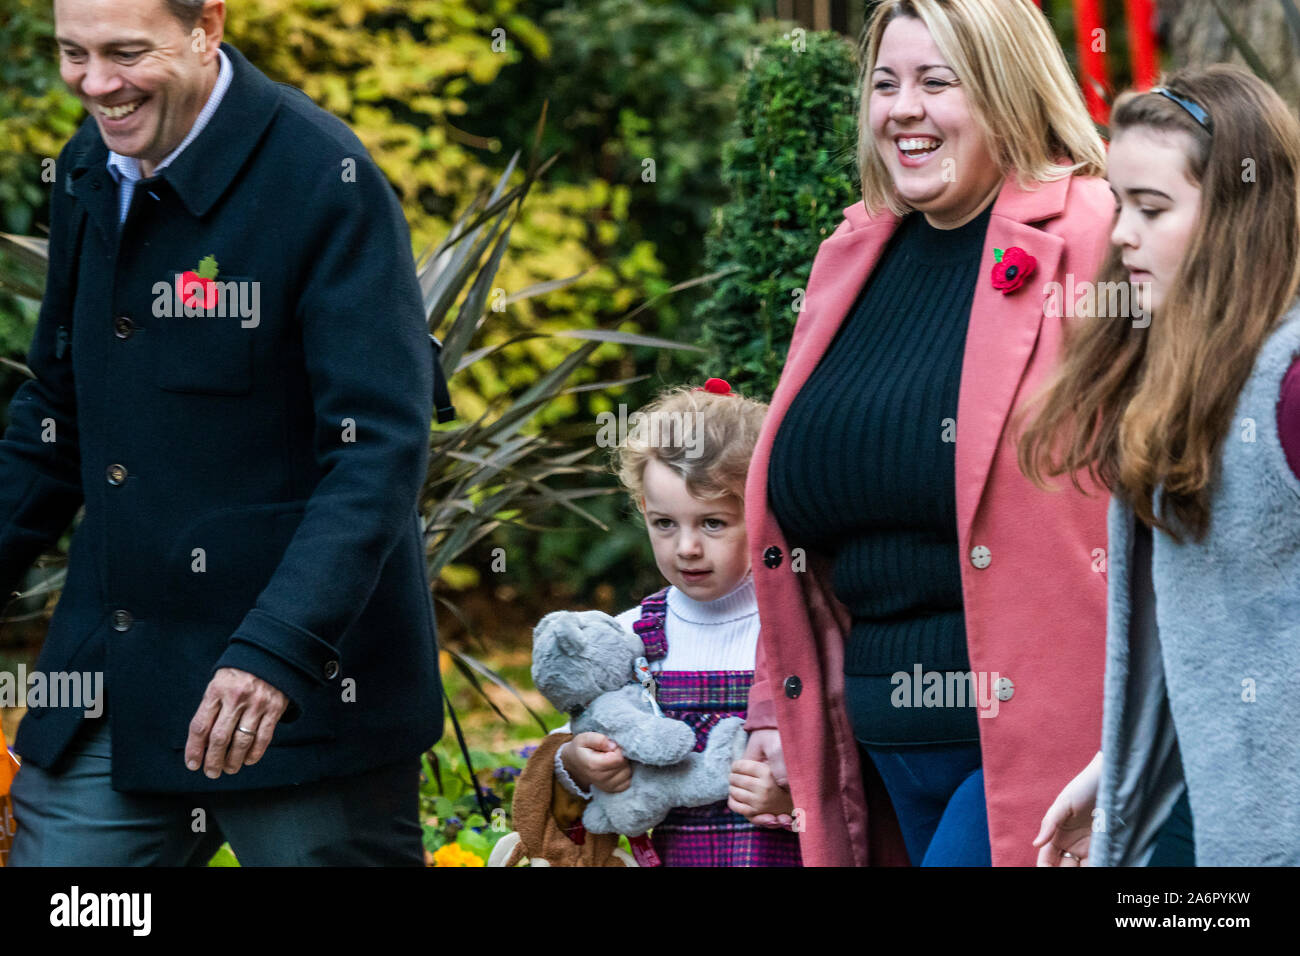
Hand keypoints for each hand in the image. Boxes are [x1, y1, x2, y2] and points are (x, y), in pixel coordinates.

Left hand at [185, 667, 288, 778]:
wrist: (271, 654)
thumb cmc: (240, 672)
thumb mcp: (219, 682)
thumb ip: (211, 707)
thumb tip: (201, 742)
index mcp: (217, 690)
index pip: (200, 726)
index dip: (194, 749)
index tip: (192, 764)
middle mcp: (236, 698)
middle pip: (220, 738)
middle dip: (213, 760)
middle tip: (211, 772)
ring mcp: (257, 703)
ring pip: (242, 741)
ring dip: (233, 760)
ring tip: (229, 769)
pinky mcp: (274, 708)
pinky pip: (264, 737)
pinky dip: (255, 752)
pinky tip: (248, 760)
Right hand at [561, 732, 630, 792]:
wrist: (574, 763)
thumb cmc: (580, 749)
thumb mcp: (584, 738)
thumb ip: (598, 739)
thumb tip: (613, 745)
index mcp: (594, 765)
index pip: (619, 758)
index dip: (619, 748)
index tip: (612, 745)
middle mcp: (600, 778)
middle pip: (624, 765)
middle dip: (622, 755)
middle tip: (612, 751)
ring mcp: (606, 786)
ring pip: (627, 773)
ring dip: (624, 764)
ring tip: (613, 758)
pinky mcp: (611, 789)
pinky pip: (627, 783)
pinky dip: (625, 774)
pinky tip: (617, 767)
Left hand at [729, 758, 793, 823]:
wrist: (792, 802)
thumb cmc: (779, 781)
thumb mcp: (772, 766)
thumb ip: (759, 759)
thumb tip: (738, 762)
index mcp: (767, 772)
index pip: (740, 766)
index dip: (735, 765)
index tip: (736, 766)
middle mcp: (763, 787)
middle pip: (736, 778)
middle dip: (732, 776)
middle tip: (734, 776)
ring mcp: (759, 801)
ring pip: (734, 791)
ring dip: (732, 787)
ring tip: (736, 785)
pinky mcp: (755, 812)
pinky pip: (734, 805)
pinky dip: (732, 800)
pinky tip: (735, 796)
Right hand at [1033, 751, 1102, 865]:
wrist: (1113, 778)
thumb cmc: (1085, 785)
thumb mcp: (1064, 802)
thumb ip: (1049, 823)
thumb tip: (1036, 844)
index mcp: (1059, 836)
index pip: (1047, 860)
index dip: (1045, 868)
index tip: (1046, 873)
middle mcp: (1073, 845)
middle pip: (1065, 868)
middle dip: (1065, 874)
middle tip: (1072, 870)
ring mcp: (1091, 848)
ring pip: (1084, 869)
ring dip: (1083, 872)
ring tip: (1087, 869)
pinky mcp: (1108, 847)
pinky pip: (1102, 863)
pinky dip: (1102, 866)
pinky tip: (1102, 866)